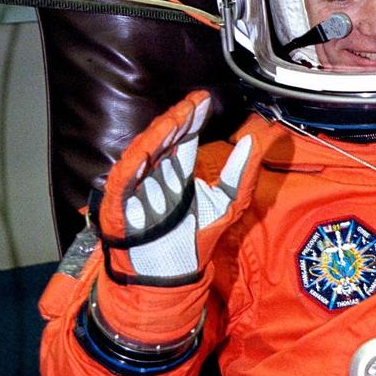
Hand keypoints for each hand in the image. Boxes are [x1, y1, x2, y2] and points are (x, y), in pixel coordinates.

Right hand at [98, 91, 258, 282]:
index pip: (183, 137)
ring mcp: (136, 186)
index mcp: (177, 170)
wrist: (170, 275)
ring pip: (144, 151)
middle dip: (177, 119)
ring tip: (176, 118)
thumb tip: (255, 141)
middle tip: (192, 103)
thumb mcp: (227, 203)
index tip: (204, 100)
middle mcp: (156, 173)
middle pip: (163, 139)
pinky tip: (150, 144)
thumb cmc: (193, 240)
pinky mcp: (120, 202)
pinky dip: (136, 160)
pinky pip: (125, 176)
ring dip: (159, 134)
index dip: (192, 118)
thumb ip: (242, 173)